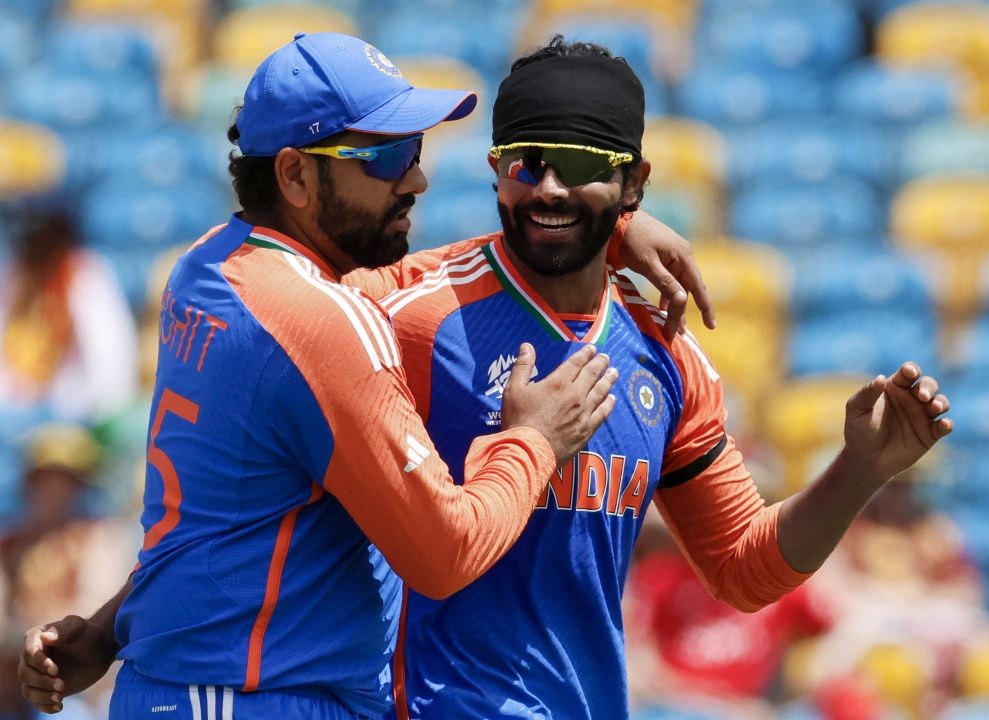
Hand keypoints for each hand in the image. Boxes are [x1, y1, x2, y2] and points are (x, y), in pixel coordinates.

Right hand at [19, 616, 117, 713]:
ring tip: (60, 697)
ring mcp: (36, 674)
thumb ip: (64, 630)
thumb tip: (45, 637)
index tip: (55, 670)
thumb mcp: (79, 627)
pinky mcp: (44, 688)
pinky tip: (59, 707)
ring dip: (42, 696)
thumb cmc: (88, 634)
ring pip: (28, 690)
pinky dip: (45, 706)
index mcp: (35, 638)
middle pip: (26, 674)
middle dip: (42, 681)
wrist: (99, 649)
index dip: (40, 663)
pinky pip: (37, 701)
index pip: (29, 652)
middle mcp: (31, 658)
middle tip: (62, 685)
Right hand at [501, 343, 616, 464]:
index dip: (585, 354)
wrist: (528, 451)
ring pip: (601, 392)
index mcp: (558, 383)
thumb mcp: (513, 389)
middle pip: (592, 375)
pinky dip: (608, 404)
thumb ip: (522, 366)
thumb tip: (527, 346)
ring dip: (608, 380)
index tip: (592, 349)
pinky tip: (612, 399)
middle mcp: (575, 395)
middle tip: (606, 358)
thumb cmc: (518, 420)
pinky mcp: (586, 430)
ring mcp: (583, 413)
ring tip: (614, 373)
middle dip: (600, 364)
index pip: (576, 364)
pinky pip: (602, 413)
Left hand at [619, 211, 715, 339]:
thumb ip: (665, 283)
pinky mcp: (662, 256)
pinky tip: (662, 306)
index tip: (711, 326)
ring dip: (674, 305)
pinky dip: (667, 295)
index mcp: (683, 256)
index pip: (697, 287)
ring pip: (678, 286)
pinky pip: (669, 279)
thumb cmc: (632, 240)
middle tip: (676, 334)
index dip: (705, 307)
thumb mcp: (647, 263)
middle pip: (686, 289)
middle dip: (682, 312)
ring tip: (671, 326)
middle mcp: (682, 255)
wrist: (617, 219)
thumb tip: (682, 300)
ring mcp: (672, 255)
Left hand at [843, 362, 952, 484]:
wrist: (865, 459)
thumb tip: (880, 378)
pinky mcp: (930, 434)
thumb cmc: (858, 430)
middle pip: (928, 385)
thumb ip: (867, 393)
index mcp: (894, 387)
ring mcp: (922, 416)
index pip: (908, 373)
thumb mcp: (857, 409)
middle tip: (923, 396)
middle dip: (928, 387)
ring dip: (941, 402)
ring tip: (934, 407)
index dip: (911, 370)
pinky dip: (946, 424)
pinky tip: (943, 425)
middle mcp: (911, 399)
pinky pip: (944, 426)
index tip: (910, 373)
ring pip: (940, 402)